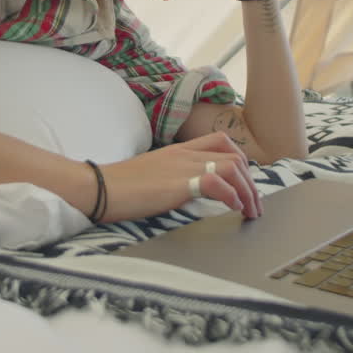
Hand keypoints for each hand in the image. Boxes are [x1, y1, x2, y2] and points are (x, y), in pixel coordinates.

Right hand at [97, 132, 262, 221]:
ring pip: (232, 166)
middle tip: (255, 204)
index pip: (220, 142)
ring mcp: (182, 166)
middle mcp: (185, 153)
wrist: (98, 188)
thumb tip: (191, 192)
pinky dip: (232, 195)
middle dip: (251, 181)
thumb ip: (175, 178)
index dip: (240, 161)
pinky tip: (233, 208)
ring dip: (248, 190)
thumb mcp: (153, 176)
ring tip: (250, 211)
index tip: (244, 184)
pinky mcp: (178, 183)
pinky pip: (217, 181)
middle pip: (234, 155)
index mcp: (178, 150)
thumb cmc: (119, 187)